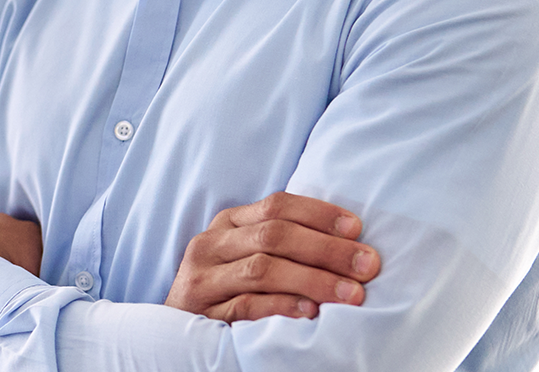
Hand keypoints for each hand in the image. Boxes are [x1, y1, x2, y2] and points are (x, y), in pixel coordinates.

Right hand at [165, 191, 379, 322]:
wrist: (171, 334)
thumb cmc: (223, 290)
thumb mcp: (243, 257)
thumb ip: (280, 245)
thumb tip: (346, 244)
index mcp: (228, 223)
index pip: (277, 205)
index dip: (319, 213)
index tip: (357, 228)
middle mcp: (213, 244)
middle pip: (274, 235)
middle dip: (326, 248)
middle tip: (367, 264)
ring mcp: (204, 279)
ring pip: (263, 269)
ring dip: (313, 279)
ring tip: (350, 293)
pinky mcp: (201, 314)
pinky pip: (246, 307)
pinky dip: (281, 307)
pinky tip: (311, 312)